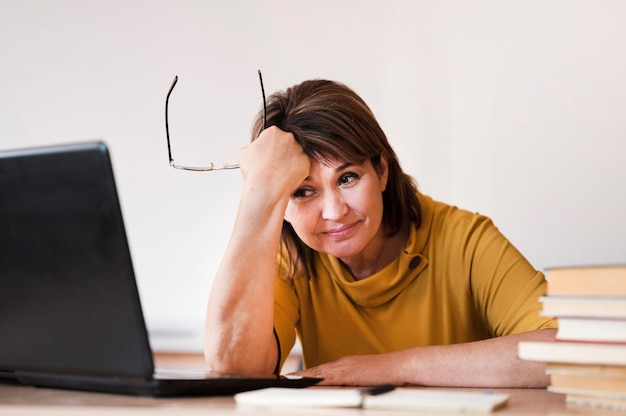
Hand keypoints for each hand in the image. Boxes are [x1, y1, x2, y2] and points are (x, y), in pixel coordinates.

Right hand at [238, 126, 309, 198]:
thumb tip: (253, 150)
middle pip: (285, 143)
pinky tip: (286, 177)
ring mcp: (299, 149)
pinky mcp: (306, 162)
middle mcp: (288, 137)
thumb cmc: (255, 171)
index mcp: (273, 132)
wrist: (266, 186)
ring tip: (279, 172)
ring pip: (294, 154)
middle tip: (273, 164)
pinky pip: (301, 165)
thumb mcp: (243, 153)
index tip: (267, 154)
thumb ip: (252, 147)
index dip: (268, 147)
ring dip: (288, 161)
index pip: (272, 136)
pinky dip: (295, 170)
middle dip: (280, 152)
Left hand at [290, 354, 404, 386]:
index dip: (307, 374)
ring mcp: (345, 367)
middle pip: (317, 369)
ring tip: (290, 380)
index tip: (294, 377)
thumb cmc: (385, 374)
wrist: (398, 365)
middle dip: (301, 375)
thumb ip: (352, 381)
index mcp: (345, 364)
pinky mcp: (350, 373)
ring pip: (320, 372)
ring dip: (304, 376)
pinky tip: (308, 381)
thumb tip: (343, 389)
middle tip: (286, 378)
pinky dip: (316, 379)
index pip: (322, 369)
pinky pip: (329, 377)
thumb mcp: (364, 377)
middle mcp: (342, 363)